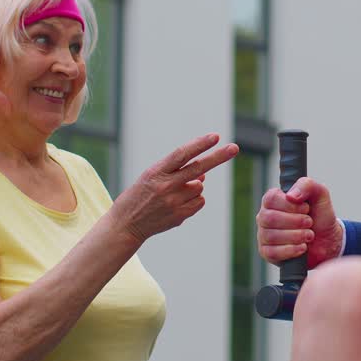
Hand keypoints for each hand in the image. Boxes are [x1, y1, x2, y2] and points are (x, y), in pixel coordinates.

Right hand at [111, 134, 238, 242]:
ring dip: (193, 186)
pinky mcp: (179, 216)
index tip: (214, 137)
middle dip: (218, 157)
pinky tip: (178, 204)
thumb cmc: (139, 196)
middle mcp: (165, 186)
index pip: (181, 154)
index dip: (199, 144)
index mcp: (155, 172)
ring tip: (173, 194)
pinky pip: (200, 201)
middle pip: (198, 168)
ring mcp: (173, 202)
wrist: (126, 224)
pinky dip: (195, 200)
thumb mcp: (152, 177)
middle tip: (234, 148)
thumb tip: (204, 173)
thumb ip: (177, 172)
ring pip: (199, 186)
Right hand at [256, 177, 343, 266]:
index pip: (271, 199)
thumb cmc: (320, 215)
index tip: (306, 208)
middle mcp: (265, 217)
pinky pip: (272, 252)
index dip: (290, 205)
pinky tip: (303, 247)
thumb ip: (307, 186)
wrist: (328, 240)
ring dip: (296, 236)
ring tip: (310, 235)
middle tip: (310, 222)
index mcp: (273, 200)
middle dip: (295, 221)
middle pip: (270, 218)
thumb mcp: (320, 195)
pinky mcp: (267, 253)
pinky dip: (291, 250)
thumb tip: (290, 196)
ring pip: (271, 236)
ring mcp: (264, 235)